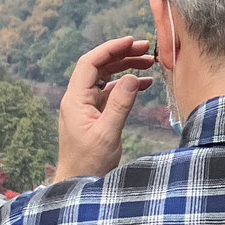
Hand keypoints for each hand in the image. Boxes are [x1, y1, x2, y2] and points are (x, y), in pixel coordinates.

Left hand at [54, 38, 156, 181]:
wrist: (78, 183)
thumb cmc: (88, 163)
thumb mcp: (108, 134)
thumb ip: (120, 104)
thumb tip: (133, 77)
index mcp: (75, 100)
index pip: (90, 63)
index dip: (110, 49)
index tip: (131, 41)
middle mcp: (78, 99)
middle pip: (99, 66)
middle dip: (122, 55)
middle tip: (146, 50)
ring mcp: (86, 106)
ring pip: (106, 78)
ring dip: (126, 68)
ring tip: (149, 63)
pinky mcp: (94, 114)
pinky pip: (110, 93)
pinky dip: (126, 86)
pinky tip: (144, 84)